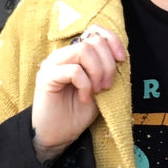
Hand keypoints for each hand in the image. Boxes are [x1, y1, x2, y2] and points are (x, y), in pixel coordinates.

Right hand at [32, 25, 126, 161]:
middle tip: (107, 86)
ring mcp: (52, 64)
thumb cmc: (77, 113)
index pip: (94, 31)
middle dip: (107, 64)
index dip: (112, 41)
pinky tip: (84, 98)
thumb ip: (106, 70)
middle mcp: (63, 55)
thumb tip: (120, 56)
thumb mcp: (99, 88)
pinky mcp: (46, 77)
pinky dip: (85, 85)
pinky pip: (74, 71)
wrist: (58, 136)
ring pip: (83, 51)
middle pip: (92, 41)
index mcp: (75, 55)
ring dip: (98, 72)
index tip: (122, 59)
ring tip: (97, 91)